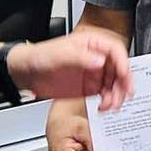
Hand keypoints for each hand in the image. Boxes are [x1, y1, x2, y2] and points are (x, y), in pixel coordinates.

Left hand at [11, 30, 132, 111]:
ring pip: (116, 84)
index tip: (124, 76)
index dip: (123, 63)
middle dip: (124, 84)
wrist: (26, 73)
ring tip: (110, 105)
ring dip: (117, 96)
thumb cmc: (39, 56)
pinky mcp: (91, 87)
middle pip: (120, 69)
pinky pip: (106, 95)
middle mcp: (97, 58)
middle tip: (123, 96)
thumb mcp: (59, 54)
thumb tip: (100, 61)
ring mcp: (95, 73)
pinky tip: (104, 107)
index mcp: (92, 44)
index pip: (115, 51)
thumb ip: (80, 57)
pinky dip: (108, 102)